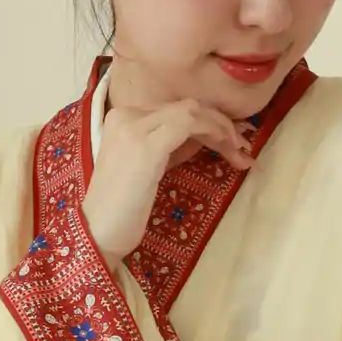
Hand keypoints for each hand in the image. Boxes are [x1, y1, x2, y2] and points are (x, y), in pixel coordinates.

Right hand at [82, 96, 255, 262]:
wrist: (98, 233)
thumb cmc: (122, 209)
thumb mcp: (150, 167)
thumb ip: (172, 146)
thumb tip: (207, 135)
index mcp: (122, 118)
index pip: (175, 110)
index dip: (208, 120)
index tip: (231, 139)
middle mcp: (126, 115)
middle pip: (186, 108)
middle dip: (220, 124)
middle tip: (243, 145)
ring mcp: (134, 127)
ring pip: (192, 112)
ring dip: (222, 129)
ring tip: (240, 151)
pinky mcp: (147, 145)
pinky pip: (190, 124)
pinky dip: (215, 132)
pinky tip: (228, 148)